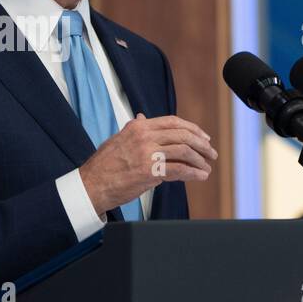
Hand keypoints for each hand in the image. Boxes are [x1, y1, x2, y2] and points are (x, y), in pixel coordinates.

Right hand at [78, 113, 216, 213]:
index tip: (203, 137)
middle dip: (202, 144)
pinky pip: (179, 169)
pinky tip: (200, 176)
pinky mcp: (150, 171)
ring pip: (184, 151)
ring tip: (206, 167)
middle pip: (183, 135)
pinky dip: (194, 173)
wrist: (91, 184)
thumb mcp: (118, 139)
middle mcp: (144, 136)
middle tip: (211, 153)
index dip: (192, 129)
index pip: (173, 122)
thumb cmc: (104, 165)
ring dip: (200, 160)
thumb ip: (134, 128)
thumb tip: (143, 117)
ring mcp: (147, 153)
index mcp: (138, 127)